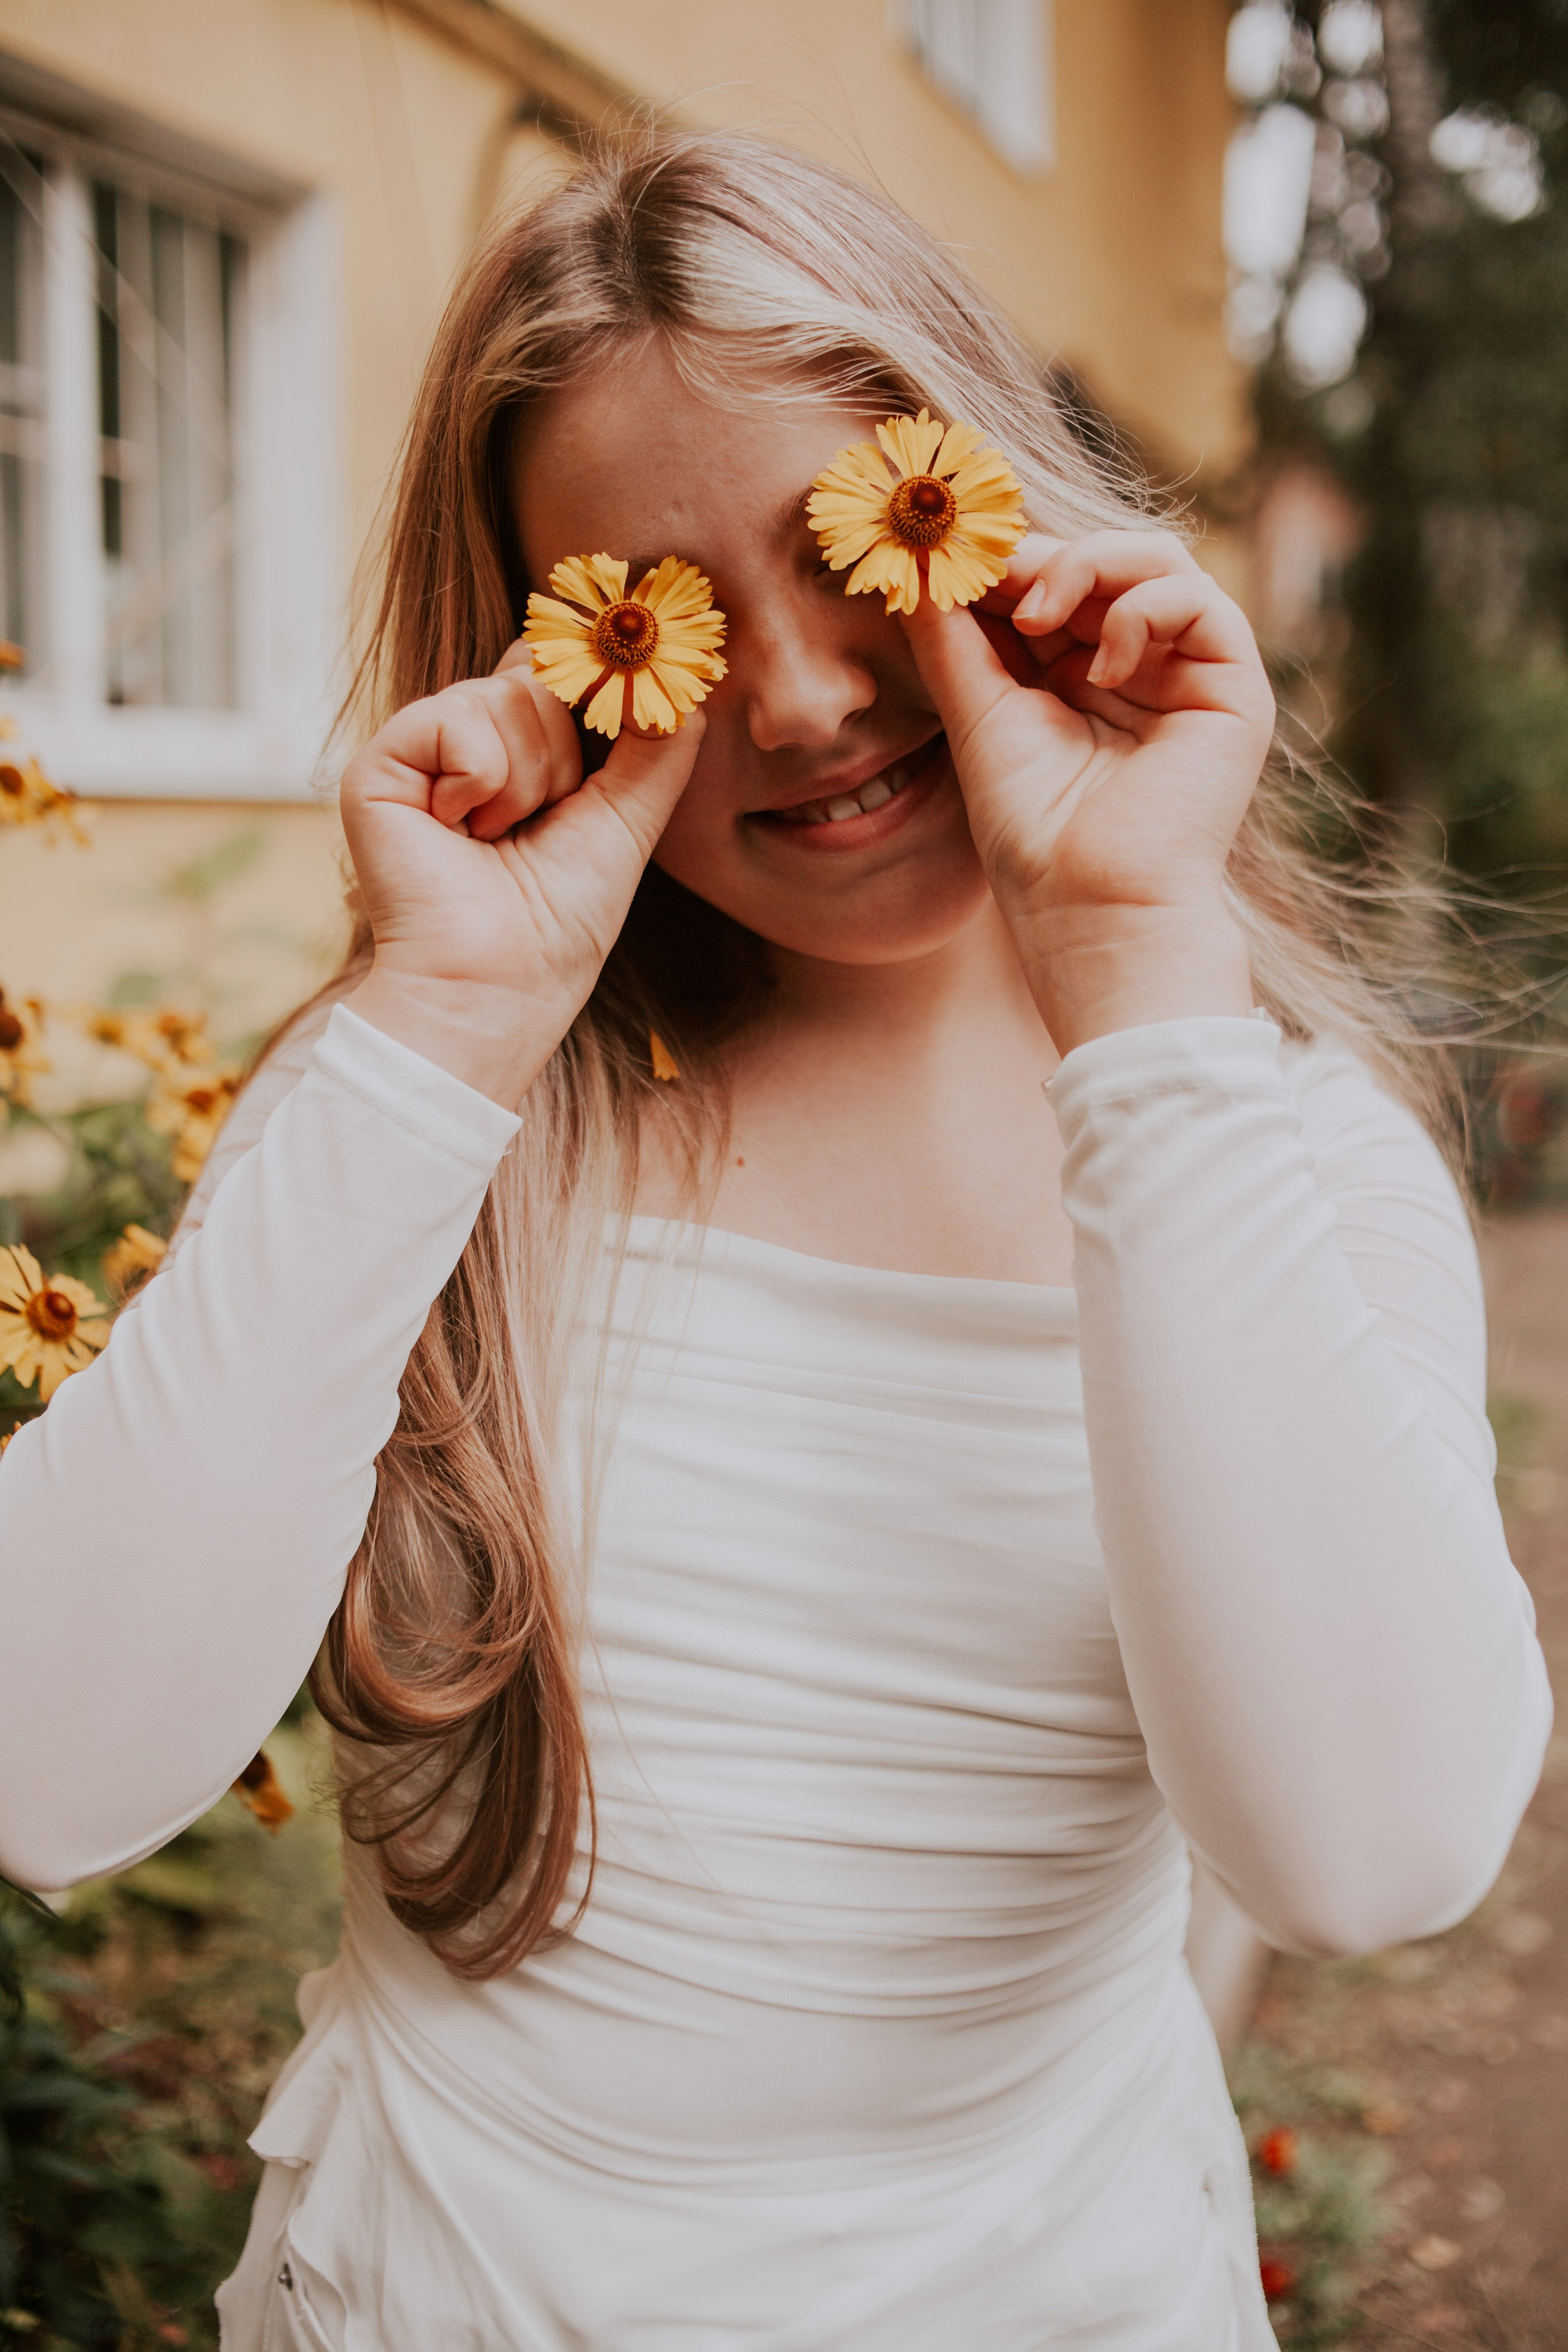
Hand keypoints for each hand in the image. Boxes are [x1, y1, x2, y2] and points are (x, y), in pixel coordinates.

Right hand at [338, 645, 701, 1104]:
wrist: (502, 981)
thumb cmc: (562, 918)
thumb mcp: (630, 816)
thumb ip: (659, 740)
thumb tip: (675, 669)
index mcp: (517, 748)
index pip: (556, 668)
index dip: (589, 682)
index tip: (618, 708)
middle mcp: (465, 740)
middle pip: (537, 673)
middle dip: (564, 756)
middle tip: (538, 823)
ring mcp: (420, 749)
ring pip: (504, 694)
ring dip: (526, 779)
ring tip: (497, 838)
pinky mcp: (380, 763)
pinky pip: (456, 717)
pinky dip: (480, 780)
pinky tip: (458, 830)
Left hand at [902, 531, 1275, 1052]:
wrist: (1092, 904)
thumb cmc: (1034, 832)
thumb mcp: (977, 715)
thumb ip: (951, 638)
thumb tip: (915, 566)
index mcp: (1079, 673)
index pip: (1054, 579)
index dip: (1008, 561)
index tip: (951, 560)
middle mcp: (1139, 666)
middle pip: (1104, 557)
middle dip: (1041, 557)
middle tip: (989, 576)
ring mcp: (1188, 672)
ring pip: (1156, 559)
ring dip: (1088, 566)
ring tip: (1036, 617)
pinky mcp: (1233, 686)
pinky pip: (1200, 598)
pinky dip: (1141, 610)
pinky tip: (1099, 668)